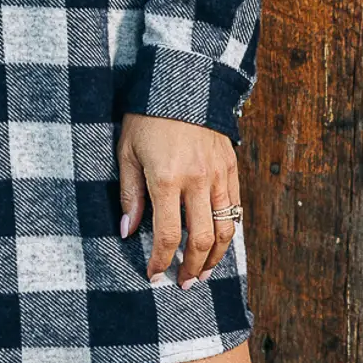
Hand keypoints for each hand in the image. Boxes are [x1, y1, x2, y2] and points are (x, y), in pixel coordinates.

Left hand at [118, 111, 239, 287]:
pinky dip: (229, 229)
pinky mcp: (230, 165)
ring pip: (225, 228)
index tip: (153, 275)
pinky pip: (235, 206)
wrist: (181, 79)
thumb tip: (128, 231)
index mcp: (166, 178)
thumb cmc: (146, 115)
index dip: (161, 261)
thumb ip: (129, 194)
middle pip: (201, 238)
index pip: (168, 235)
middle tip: (183, 283)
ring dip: (215, 256)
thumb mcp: (127, 151)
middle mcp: (196, 179)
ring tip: (204, 272)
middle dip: (192, 267)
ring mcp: (218, 173)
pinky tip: (218, 242)